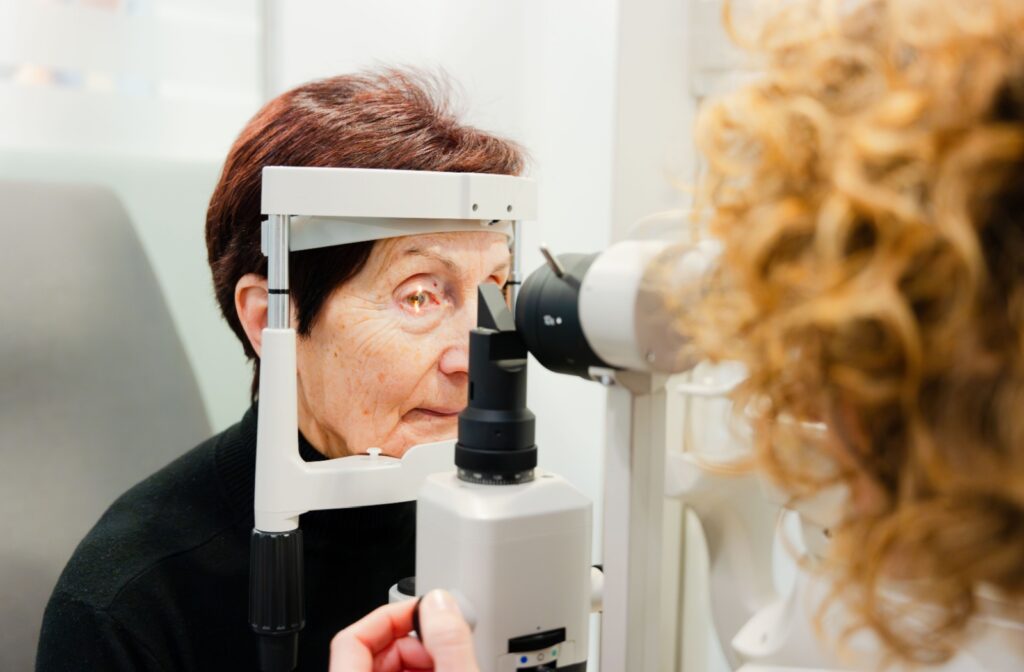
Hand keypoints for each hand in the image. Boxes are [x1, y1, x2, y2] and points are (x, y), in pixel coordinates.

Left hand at [329, 589, 478, 671]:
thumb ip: (449, 642)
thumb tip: (439, 603)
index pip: (351, 639)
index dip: (390, 615)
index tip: (423, 611)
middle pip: (372, 649)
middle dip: (413, 642)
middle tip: (443, 648)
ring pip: (389, 666)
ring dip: (423, 658)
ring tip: (450, 662)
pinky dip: (424, 671)